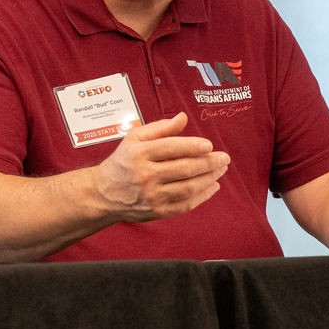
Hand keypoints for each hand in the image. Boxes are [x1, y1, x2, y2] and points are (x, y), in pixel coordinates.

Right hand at [94, 112, 229, 222]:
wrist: (103, 194)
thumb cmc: (123, 161)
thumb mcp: (134, 138)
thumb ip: (160, 128)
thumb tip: (183, 117)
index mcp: (139, 153)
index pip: (170, 148)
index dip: (193, 146)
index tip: (209, 145)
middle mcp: (145, 175)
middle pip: (184, 168)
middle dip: (208, 163)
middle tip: (224, 158)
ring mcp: (152, 196)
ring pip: (188, 187)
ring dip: (209, 178)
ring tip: (221, 169)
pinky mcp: (157, 212)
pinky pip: (185, 205)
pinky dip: (202, 196)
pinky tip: (213, 186)